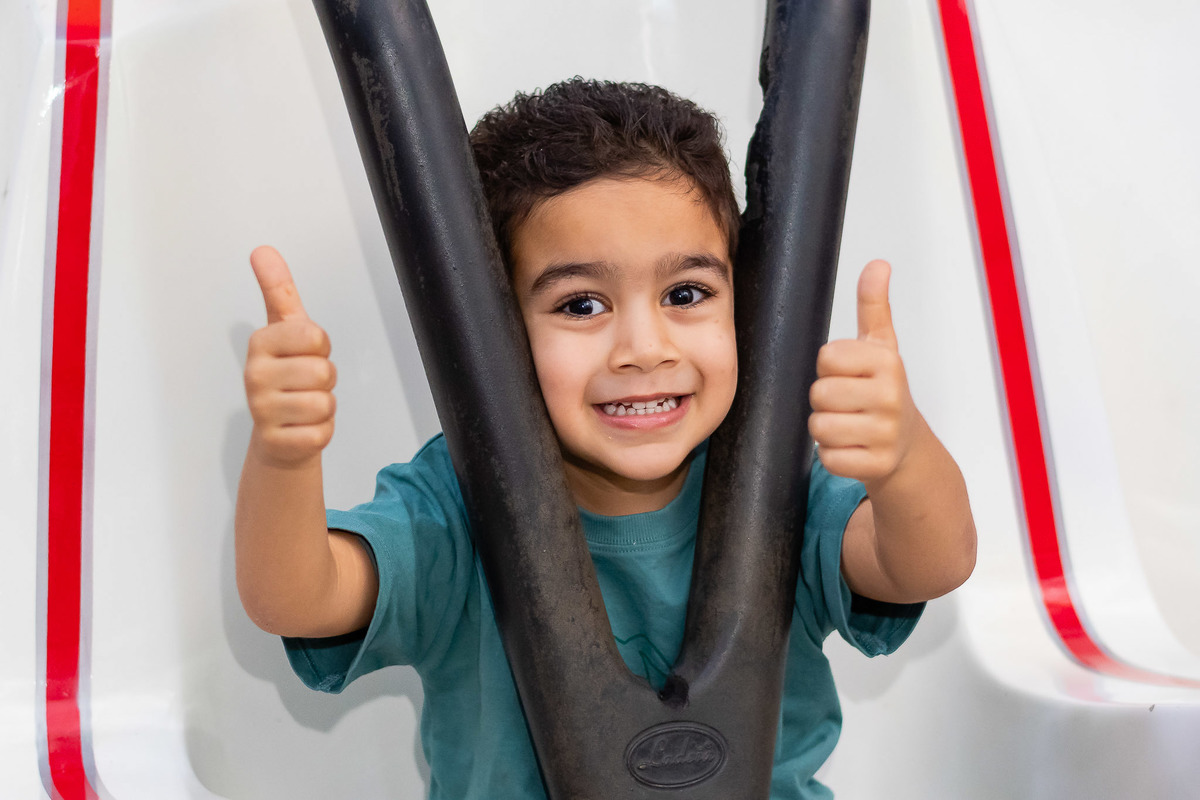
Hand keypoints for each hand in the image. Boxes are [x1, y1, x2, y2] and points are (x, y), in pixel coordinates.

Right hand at [244, 246, 336, 466]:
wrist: (279, 434)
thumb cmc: (287, 376)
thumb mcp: (285, 330)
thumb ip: (277, 289)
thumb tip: (263, 251)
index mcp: (260, 344)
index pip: (315, 336)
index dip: (320, 348)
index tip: (304, 353)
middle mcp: (255, 376)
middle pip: (323, 372)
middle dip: (325, 379)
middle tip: (305, 384)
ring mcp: (262, 411)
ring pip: (325, 403)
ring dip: (324, 407)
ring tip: (303, 405)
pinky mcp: (277, 442)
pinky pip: (322, 433)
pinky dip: (321, 432)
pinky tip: (301, 428)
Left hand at [808, 260, 919, 484]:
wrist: (908, 447)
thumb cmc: (884, 390)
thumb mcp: (881, 347)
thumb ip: (874, 305)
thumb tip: (878, 264)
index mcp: (887, 362)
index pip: (826, 358)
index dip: (829, 368)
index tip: (849, 375)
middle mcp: (890, 397)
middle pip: (819, 393)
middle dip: (824, 400)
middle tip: (847, 404)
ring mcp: (886, 434)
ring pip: (819, 428)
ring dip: (825, 429)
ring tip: (848, 424)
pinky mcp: (877, 466)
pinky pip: (829, 458)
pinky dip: (833, 455)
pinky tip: (852, 448)